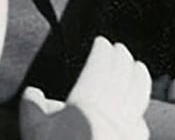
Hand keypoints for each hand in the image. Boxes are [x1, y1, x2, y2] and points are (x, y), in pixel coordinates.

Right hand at [20, 37, 151, 139]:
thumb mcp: (35, 131)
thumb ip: (32, 107)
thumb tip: (33, 93)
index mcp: (88, 100)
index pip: (101, 64)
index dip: (103, 50)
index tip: (102, 42)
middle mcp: (114, 110)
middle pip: (123, 73)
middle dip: (122, 58)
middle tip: (119, 50)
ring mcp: (128, 129)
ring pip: (139, 94)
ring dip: (139, 76)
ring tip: (138, 67)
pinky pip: (141, 121)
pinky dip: (139, 108)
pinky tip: (136, 111)